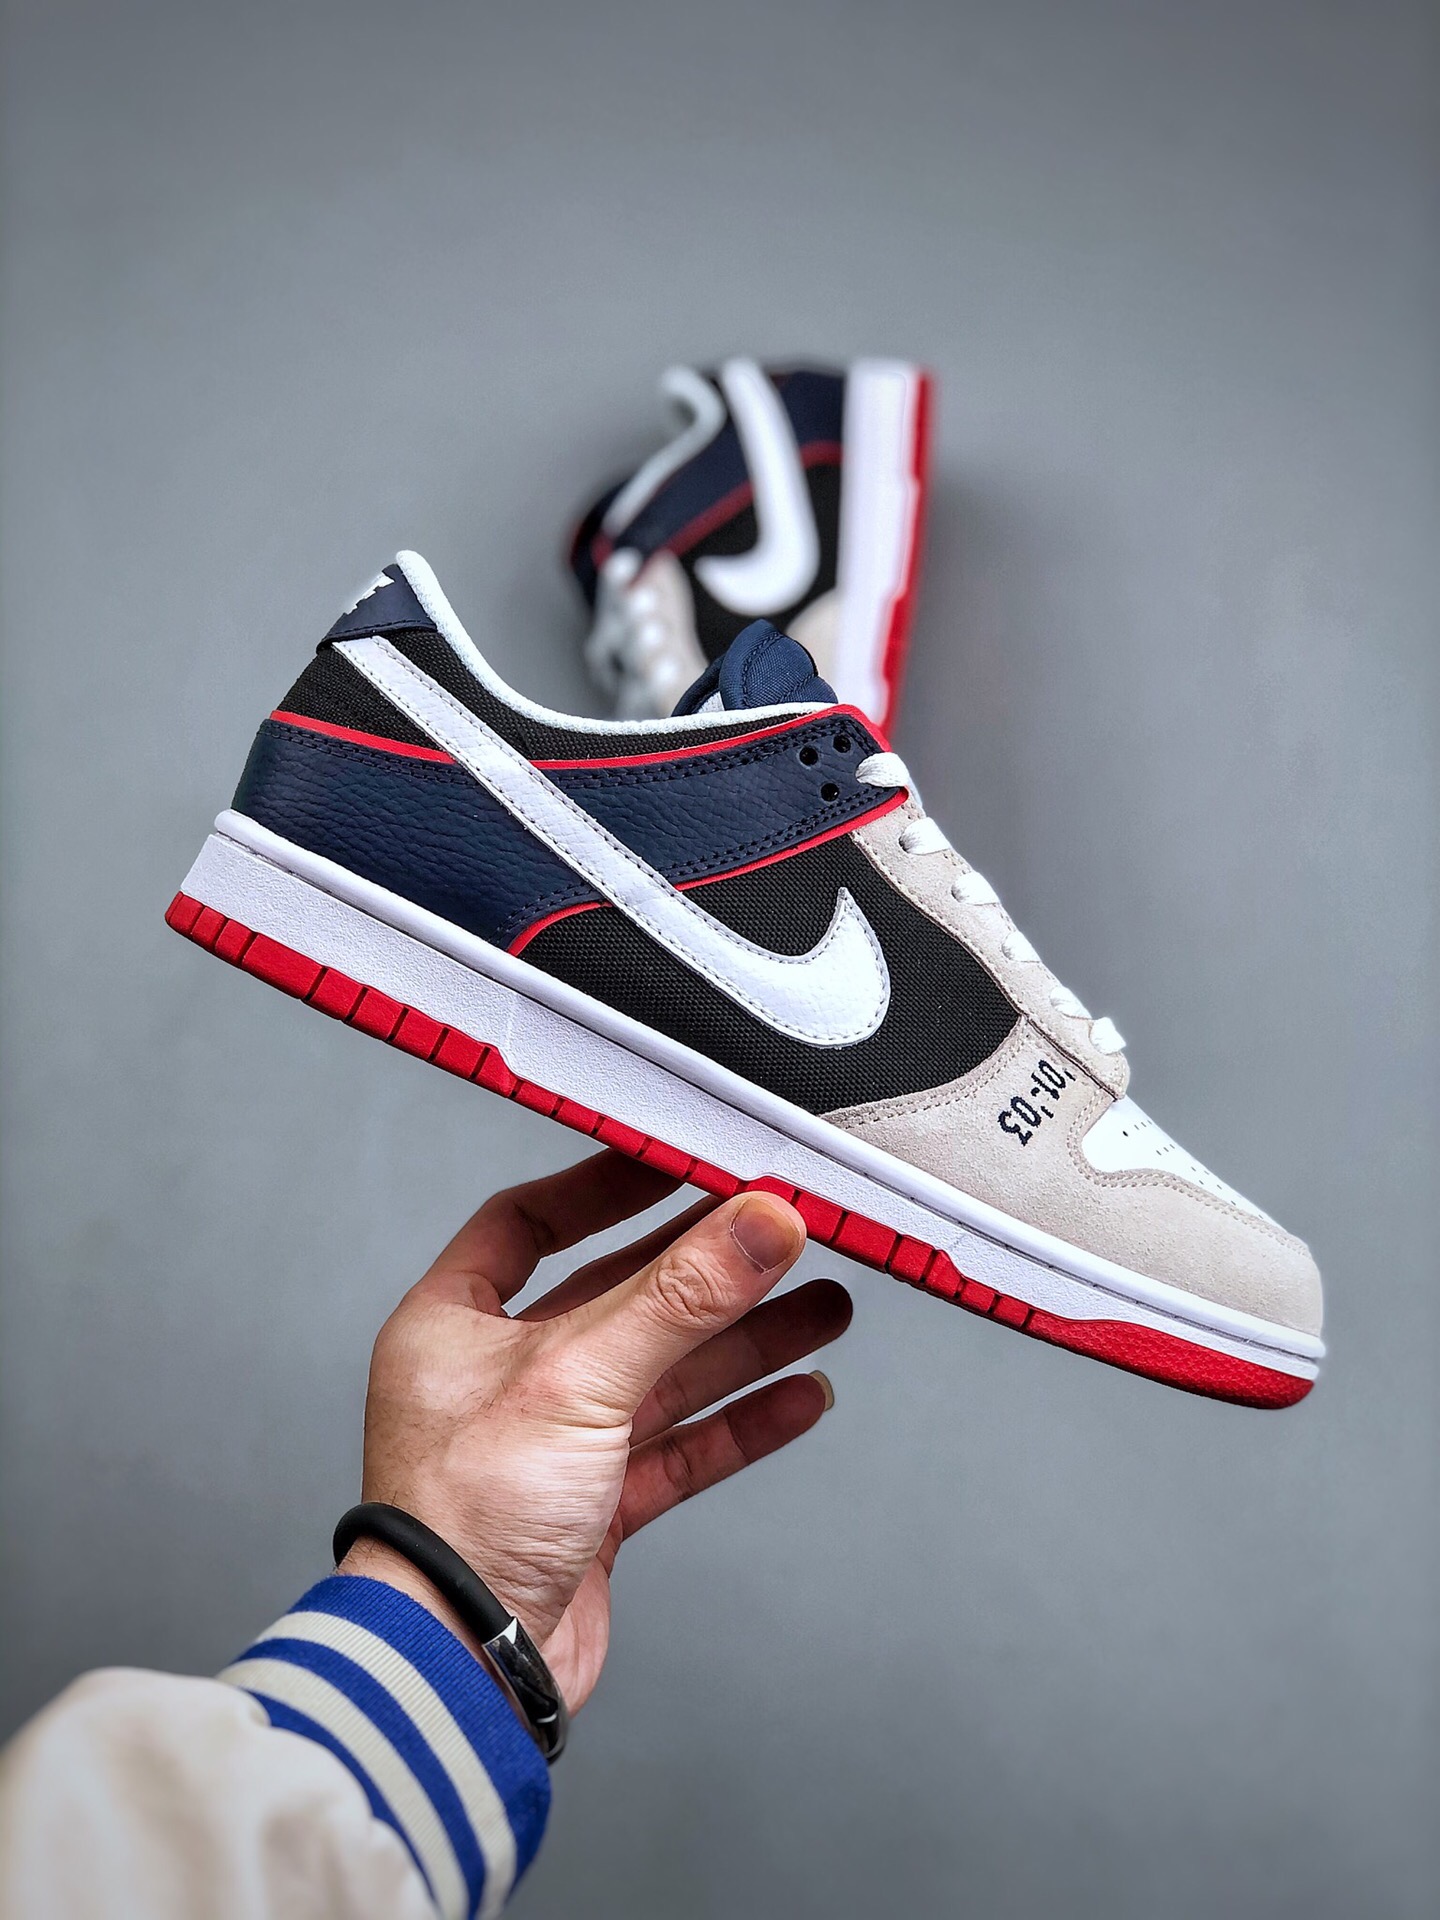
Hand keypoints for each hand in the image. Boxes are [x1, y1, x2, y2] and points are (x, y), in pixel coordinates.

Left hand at [340, 1150, 849, 1710]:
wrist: (459, 1670)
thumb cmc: (462, 1521)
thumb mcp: (579, 1376)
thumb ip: (681, 1296)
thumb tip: (760, 1221)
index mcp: (453, 1325)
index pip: (528, 1223)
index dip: (603, 1188)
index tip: (676, 1161)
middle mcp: (498, 1378)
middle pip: (618, 1297)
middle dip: (707, 1272)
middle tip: (784, 1236)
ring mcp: (549, 1445)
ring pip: (662, 1373)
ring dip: (743, 1342)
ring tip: (824, 1309)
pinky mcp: (593, 1510)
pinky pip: (679, 1447)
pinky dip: (739, 1422)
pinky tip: (800, 1396)